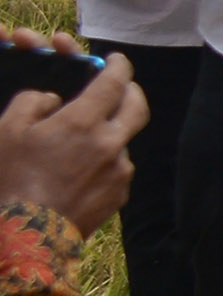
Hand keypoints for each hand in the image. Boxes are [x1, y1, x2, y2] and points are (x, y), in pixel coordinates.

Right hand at [0, 41, 142, 237]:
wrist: (27, 236)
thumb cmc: (10, 179)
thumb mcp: (8, 130)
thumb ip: (32, 102)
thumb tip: (52, 99)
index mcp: (84, 123)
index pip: (113, 82)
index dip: (117, 66)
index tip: (116, 59)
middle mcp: (110, 144)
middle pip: (137, 107)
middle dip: (131, 90)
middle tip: (122, 85)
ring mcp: (119, 172)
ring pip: (123, 140)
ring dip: (110, 132)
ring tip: (82, 138)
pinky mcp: (119, 195)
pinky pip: (115, 168)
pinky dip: (103, 160)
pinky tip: (78, 169)